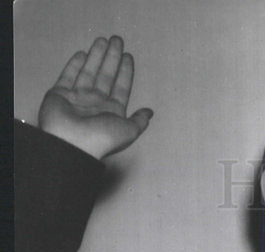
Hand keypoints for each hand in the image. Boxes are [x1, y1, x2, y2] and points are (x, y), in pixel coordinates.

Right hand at [38, 36, 152, 158]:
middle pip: (106, 75)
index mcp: (112, 111)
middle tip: (117, 39)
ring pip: (89, 72)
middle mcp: (96, 103)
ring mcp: (78, 98)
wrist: (72, 143)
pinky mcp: (59, 94)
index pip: (121, 87)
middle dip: (112, 57)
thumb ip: (139, 121)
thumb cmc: (102, 138)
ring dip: (96, 56)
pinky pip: (68, 76)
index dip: (126, 71)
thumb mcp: (128, 131)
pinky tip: (82, 54)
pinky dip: (74, 65)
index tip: (129, 56)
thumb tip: (150, 112)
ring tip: (103, 40)